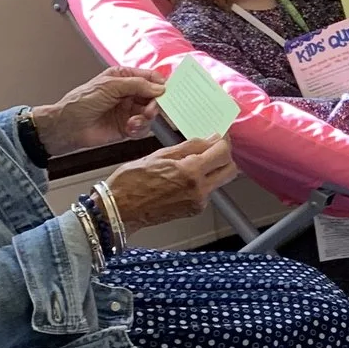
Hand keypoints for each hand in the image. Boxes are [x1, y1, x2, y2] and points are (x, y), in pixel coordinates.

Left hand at [29, 67, 162, 156]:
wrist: (67, 127)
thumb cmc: (80, 102)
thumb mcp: (110, 86)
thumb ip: (137, 85)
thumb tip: (159, 88)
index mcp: (124, 77)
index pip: (150, 78)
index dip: (160, 84)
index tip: (167, 92)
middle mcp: (129, 93)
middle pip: (155, 96)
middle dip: (155, 103)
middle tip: (151, 109)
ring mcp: (129, 110)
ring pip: (151, 113)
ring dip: (146, 117)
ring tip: (136, 120)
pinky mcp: (128, 127)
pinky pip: (143, 128)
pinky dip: (140, 128)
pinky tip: (130, 127)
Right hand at [99, 137, 235, 230]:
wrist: (118, 210)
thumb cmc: (130, 183)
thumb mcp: (159, 155)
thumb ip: (190, 147)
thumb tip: (209, 139)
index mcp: (190, 173)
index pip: (223, 153)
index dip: (223, 141)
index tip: (219, 136)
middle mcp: (198, 190)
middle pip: (230, 169)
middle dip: (224, 156)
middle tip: (212, 148)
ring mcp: (197, 203)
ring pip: (220, 180)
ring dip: (213, 169)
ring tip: (193, 162)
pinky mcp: (194, 211)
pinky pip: (207, 191)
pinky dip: (202, 181)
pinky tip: (185, 177)